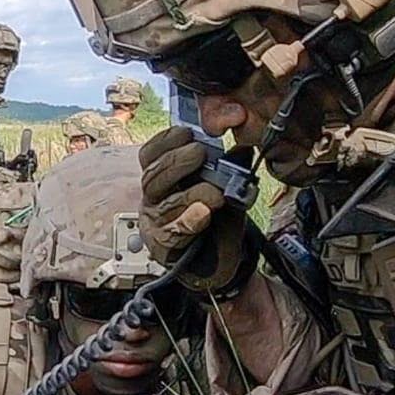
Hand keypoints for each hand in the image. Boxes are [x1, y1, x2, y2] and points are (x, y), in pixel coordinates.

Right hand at [139, 126, 250, 292]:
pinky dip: (190, 220)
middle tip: (199, 153)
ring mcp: (156, 223)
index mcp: (161, 178)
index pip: (151, 155)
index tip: (187, 133)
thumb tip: (244, 147)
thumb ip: (230, 169)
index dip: (165, 141)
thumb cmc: (214, 220)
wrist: (216, 261)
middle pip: (154, 176)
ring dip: (191, 193)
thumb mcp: (224, 188)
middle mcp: (153, 199)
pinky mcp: (163, 246)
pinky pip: (174, 231)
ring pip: (166, 203)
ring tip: (213, 190)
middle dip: (177, 162)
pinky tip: (203, 213)